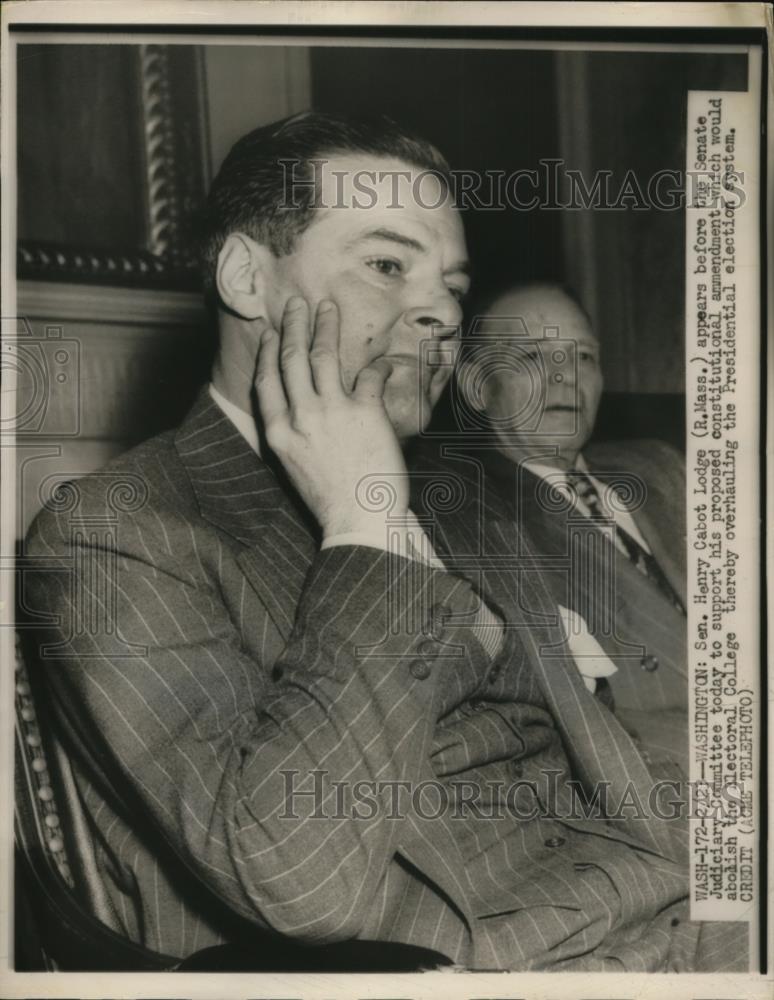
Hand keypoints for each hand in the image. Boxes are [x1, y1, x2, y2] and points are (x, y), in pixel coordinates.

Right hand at [255, 296, 408, 538]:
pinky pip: (370, 375)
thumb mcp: (295, 466)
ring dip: (325, 326)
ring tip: (327, 308)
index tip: (273, 332)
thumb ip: (292, 433)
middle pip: (292, 359)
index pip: (267, 381)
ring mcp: (332, 411)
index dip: (270, 352)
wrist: (359, 520)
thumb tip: (299, 407)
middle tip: (297, 303)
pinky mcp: (365, 411)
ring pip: (323, 355)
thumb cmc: (330, 499)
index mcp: (279, 432)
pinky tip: (383, 360)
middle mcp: (300, 417)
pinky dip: (378, 365)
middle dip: (293, 325)